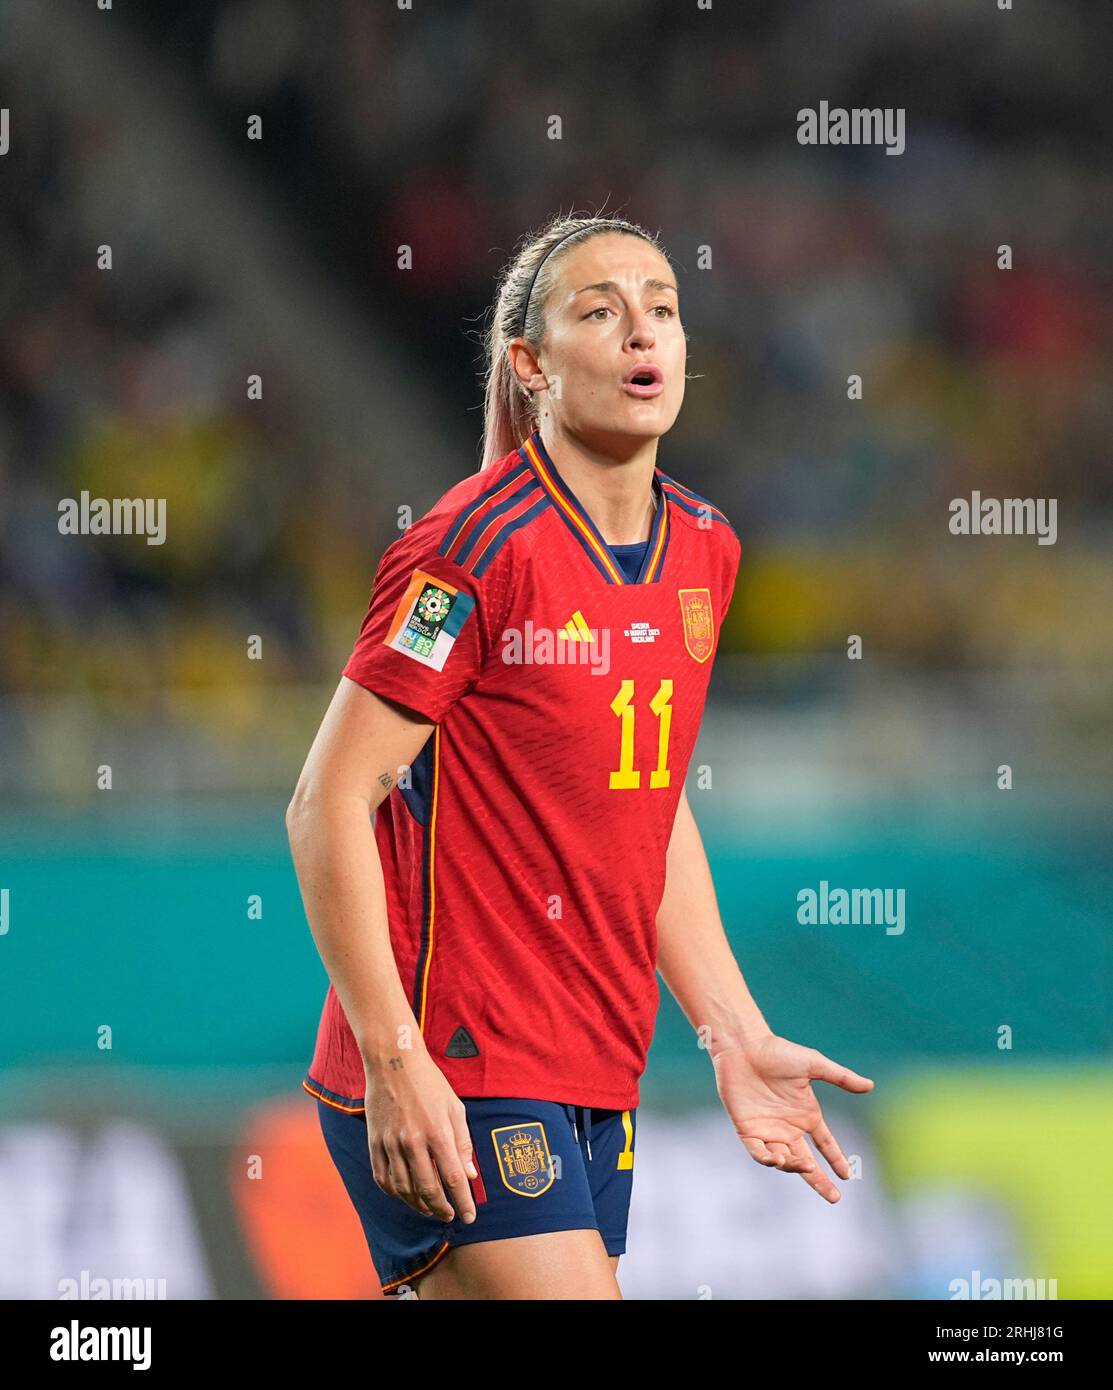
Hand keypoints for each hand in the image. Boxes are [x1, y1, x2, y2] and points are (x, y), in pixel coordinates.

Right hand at [363, 1049, 478, 1223]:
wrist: (394, 1062)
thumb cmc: (429, 1083)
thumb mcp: (454, 1108)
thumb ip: (463, 1143)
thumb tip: (470, 1175)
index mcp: (438, 1132)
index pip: (453, 1178)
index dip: (463, 1202)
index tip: (469, 1218)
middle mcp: (413, 1142)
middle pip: (427, 1190)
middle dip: (441, 1209)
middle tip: (449, 1215)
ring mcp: (391, 1143)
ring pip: (404, 1189)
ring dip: (418, 1205)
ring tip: (430, 1208)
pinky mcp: (374, 1142)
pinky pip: (382, 1178)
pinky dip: (394, 1193)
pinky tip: (405, 1195)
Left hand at [711, 1033, 873, 1202]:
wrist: (744, 1046)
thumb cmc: (778, 1052)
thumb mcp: (813, 1064)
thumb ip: (841, 1077)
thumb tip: (870, 1085)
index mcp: (806, 1114)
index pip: (825, 1144)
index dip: (836, 1160)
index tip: (847, 1175)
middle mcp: (789, 1127)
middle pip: (807, 1162)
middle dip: (819, 1181)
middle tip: (834, 1197)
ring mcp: (769, 1130)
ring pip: (784, 1160)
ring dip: (794, 1167)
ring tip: (805, 1167)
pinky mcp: (748, 1130)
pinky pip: (759, 1153)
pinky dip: (768, 1160)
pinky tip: (779, 1159)